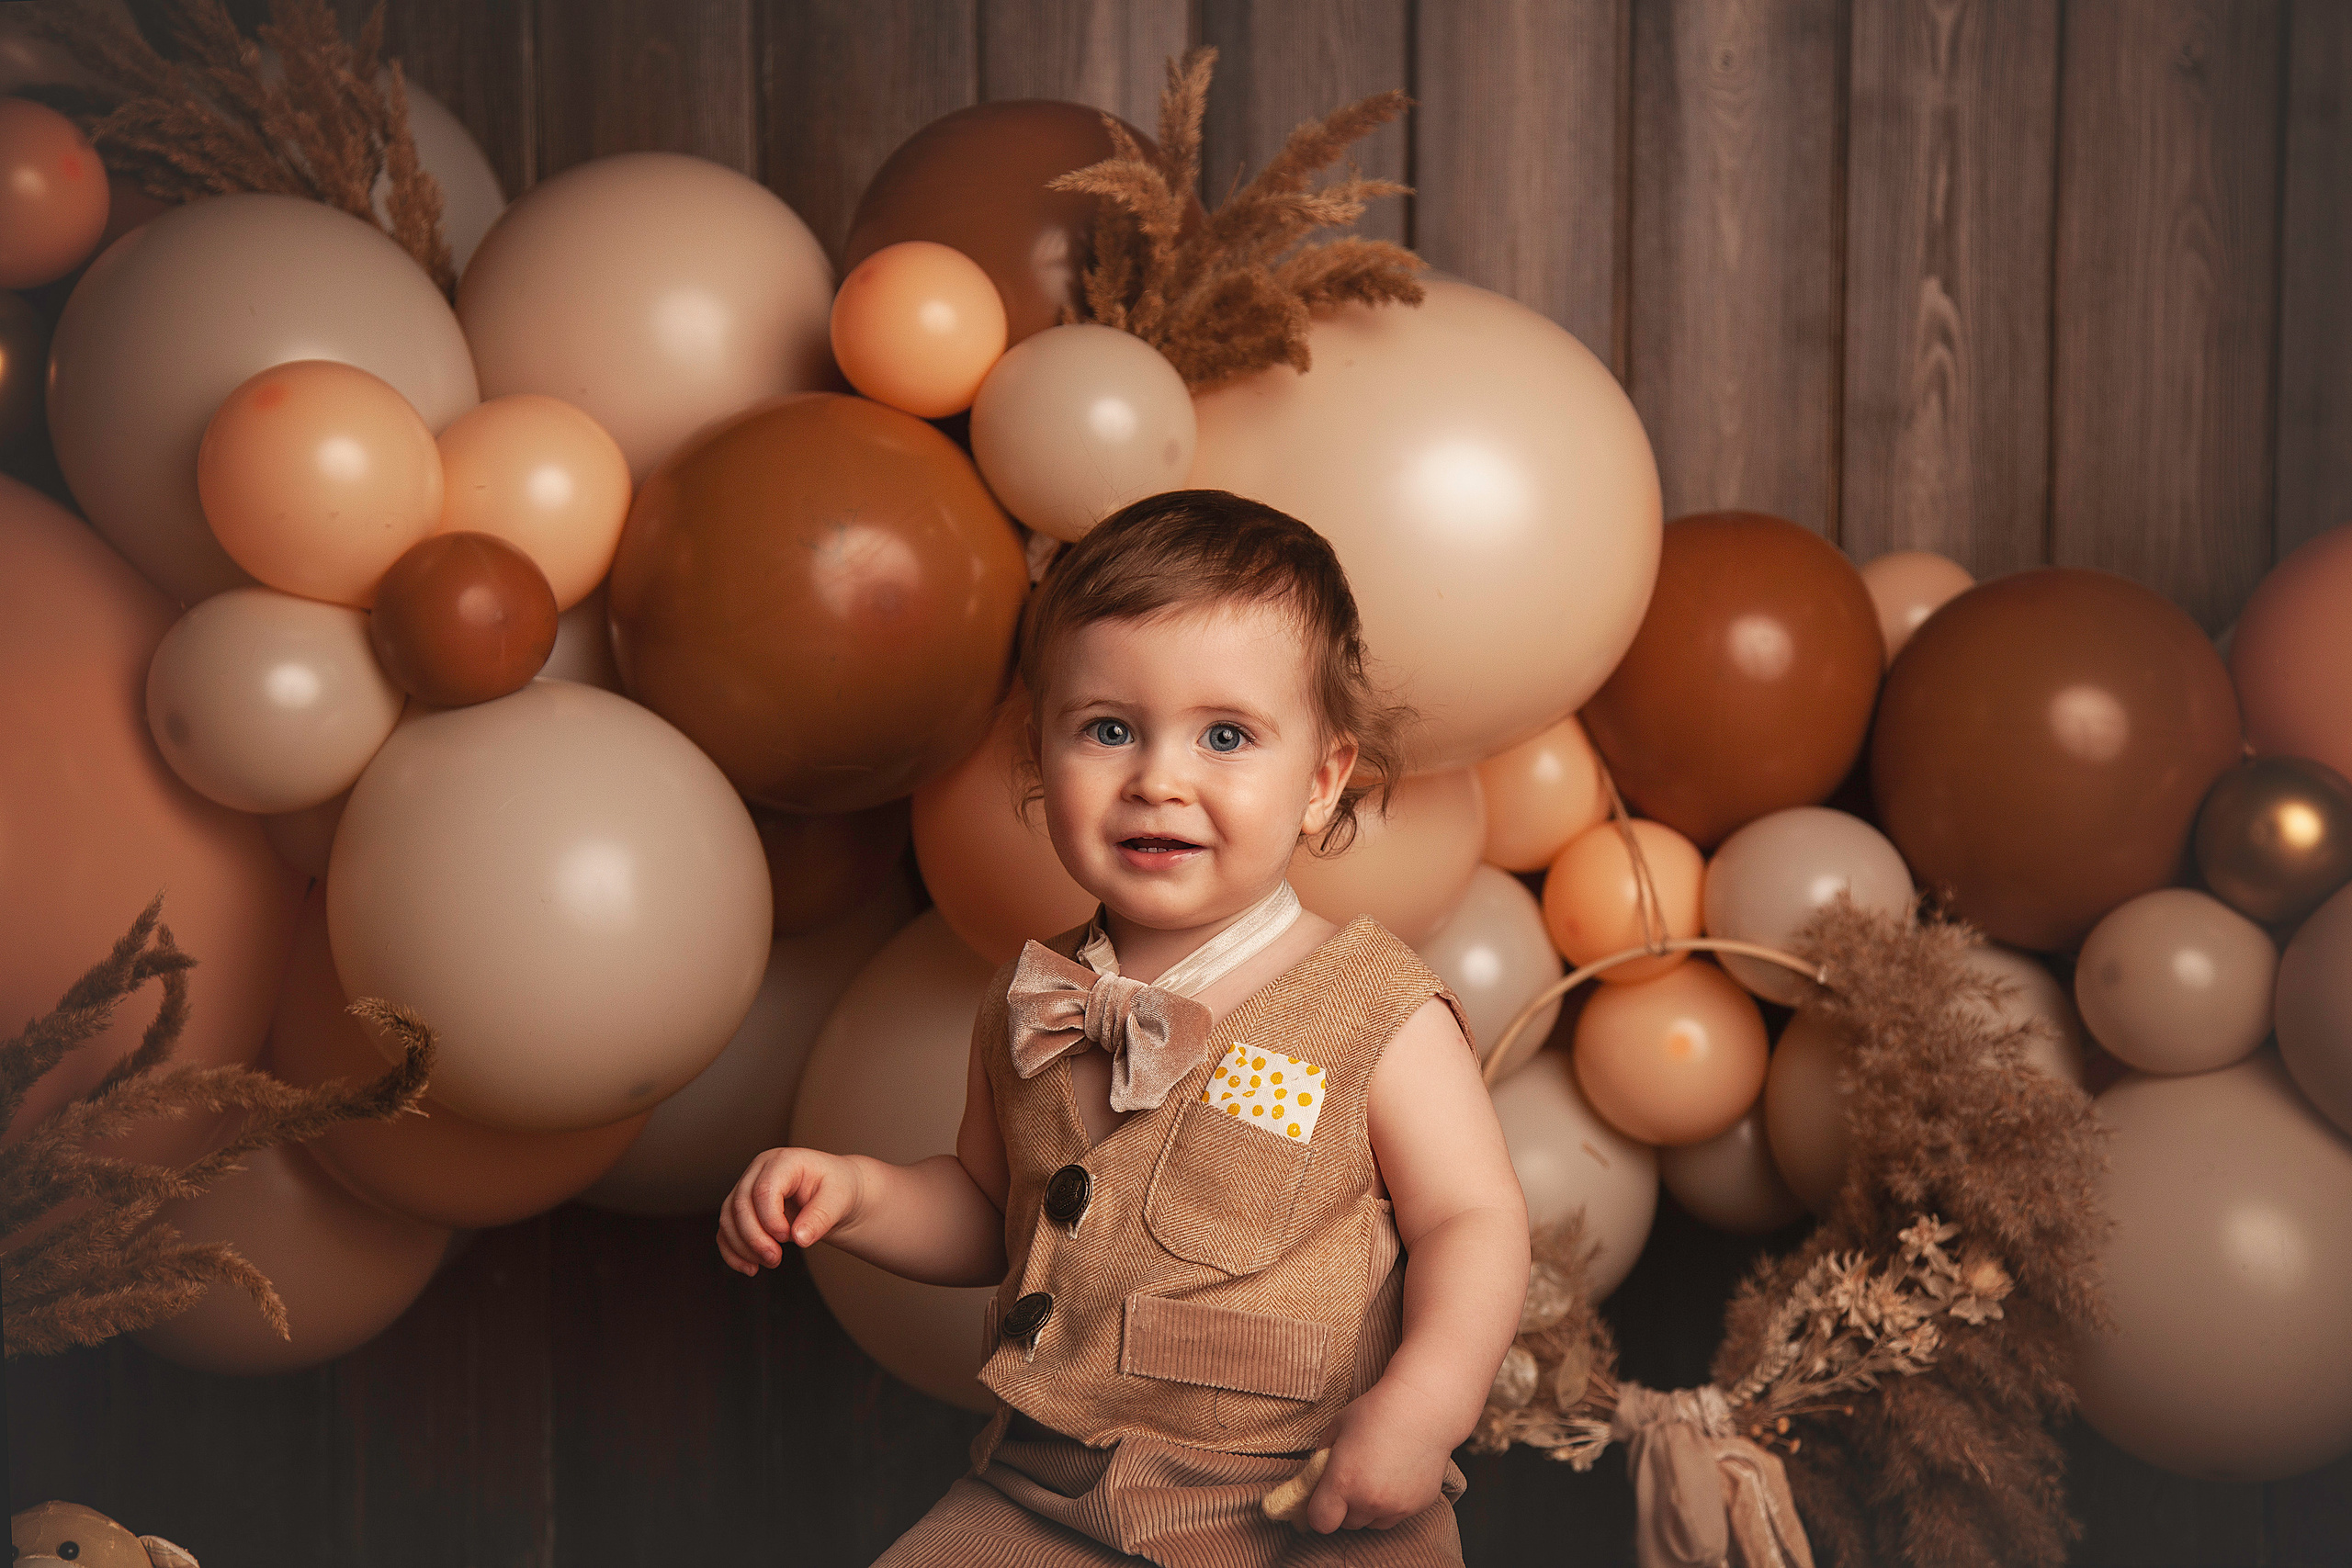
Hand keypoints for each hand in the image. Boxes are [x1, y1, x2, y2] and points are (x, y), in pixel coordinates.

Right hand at [715, 1146, 865, 1275]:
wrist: (834, 1193)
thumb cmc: (837, 1189)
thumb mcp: (839, 1199)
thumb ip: (821, 1217)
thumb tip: (800, 1237)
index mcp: (784, 1161)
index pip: (764, 1190)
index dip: (770, 1219)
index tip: (788, 1237)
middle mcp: (760, 1170)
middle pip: (740, 1205)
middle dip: (754, 1238)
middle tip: (775, 1259)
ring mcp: (747, 1187)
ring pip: (728, 1218)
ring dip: (743, 1247)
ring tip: (769, 1262)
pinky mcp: (742, 1208)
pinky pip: (726, 1230)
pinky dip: (733, 1252)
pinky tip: (750, 1268)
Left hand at [1300, 1381, 1455, 1532]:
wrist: (1423, 1407)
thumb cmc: (1376, 1412)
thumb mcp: (1336, 1428)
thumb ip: (1320, 1460)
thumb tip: (1315, 1480)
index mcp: (1342, 1482)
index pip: (1321, 1522)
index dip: (1319, 1511)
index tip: (1323, 1498)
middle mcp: (1369, 1501)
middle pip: (1347, 1524)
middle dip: (1345, 1507)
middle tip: (1353, 1478)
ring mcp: (1396, 1506)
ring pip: (1373, 1522)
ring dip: (1369, 1508)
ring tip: (1376, 1475)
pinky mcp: (1418, 1506)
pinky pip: (1397, 1515)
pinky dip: (1393, 1503)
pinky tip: (1397, 1474)